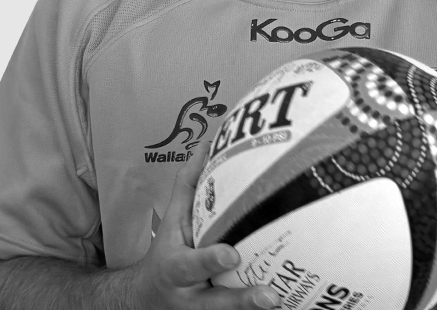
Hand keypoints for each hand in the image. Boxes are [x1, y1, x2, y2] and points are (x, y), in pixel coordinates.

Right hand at [131, 141, 280, 308]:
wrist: (147, 298)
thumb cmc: (167, 251)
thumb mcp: (171, 219)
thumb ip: (188, 184)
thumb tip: (207, 144)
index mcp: (175, 268)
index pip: (191, 265)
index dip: (210, 261)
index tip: (232, 254)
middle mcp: (190, 296)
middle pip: (215, 303)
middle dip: (242, 300)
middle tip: (271, 295)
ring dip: (253, 308)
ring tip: (280, 300)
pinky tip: (289, 303)